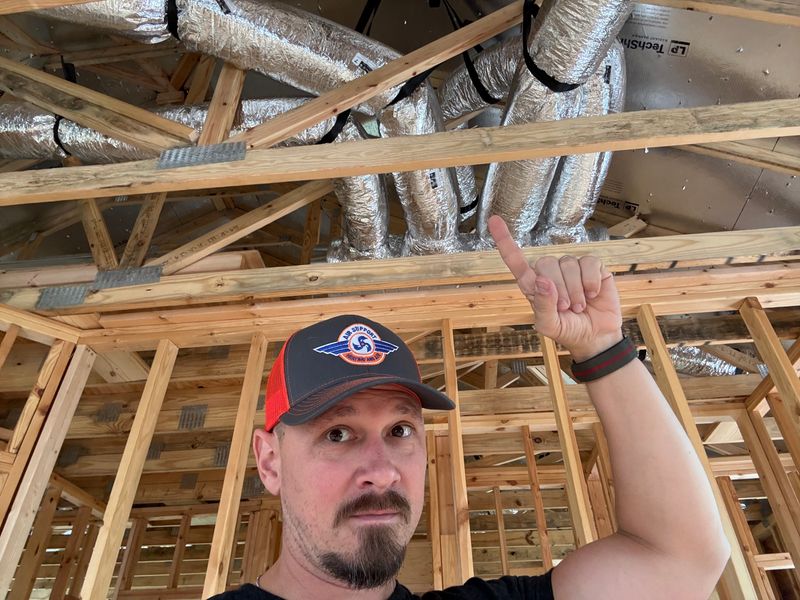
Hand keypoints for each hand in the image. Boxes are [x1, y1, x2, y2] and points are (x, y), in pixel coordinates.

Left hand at [488, 215, 622, 361]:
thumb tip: (542, 281)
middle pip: (546, 262)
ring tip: (579, 306)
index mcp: (533, 285)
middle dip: (558, 289)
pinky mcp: (592, 267)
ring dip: (575, 291)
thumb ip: (543, 306)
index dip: (505, 241)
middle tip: (566, 308)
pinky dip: (591, 282)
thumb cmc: (568, 330)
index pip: (516, 261)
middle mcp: (550, 272)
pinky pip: (589, 263)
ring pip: (568, 263)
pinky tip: (592, 294)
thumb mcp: (550, 325)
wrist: (596, 337)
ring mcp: (571, 268)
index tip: (494, 221)